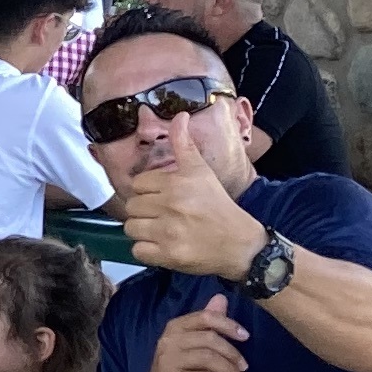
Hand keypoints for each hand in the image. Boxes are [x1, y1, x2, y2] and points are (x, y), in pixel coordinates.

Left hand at [117, 143, 263, 279]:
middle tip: (163, 215)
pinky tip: (163, 245)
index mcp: (177, 183)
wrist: (240, 243)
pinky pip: (137, 251)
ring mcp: (168, 232)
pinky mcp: (168, 255)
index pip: (138, 184)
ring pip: (131, 228)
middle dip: (144, 211)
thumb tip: (180, 115)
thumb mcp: (202, 171)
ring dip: (143, 231)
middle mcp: (171, 206)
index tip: (163, 198)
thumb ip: (184, 144)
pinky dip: (147, 250)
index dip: (148, 192)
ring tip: (162, 230)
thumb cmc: (218, 205)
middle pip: (132, 207)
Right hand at [142, 302, 251, 371]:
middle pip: (209, 339)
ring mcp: (168, 361)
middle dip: (232, 353)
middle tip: (244, 367)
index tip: (245, 337)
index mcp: (175, 327)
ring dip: (229, 371)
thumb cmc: (180, 367)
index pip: (205, 317)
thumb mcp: (193, 343)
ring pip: (207, 359)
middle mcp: (169, 340)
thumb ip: (208, 322)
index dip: (228, 325)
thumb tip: (221, 298)